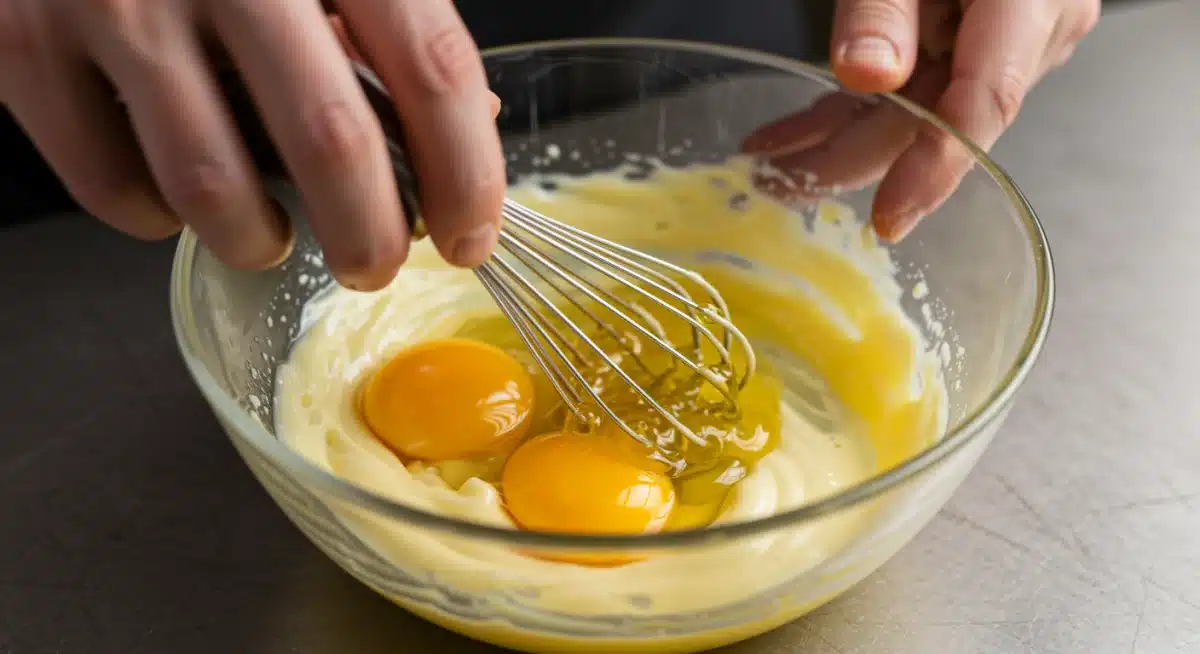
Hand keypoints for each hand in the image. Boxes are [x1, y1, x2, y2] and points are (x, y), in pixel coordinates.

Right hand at [0, 0, 504, 289]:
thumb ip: (386, 25)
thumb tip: (468, 129)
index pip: (431, 66)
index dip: (466, 172)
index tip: (470, 236)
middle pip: (333, 143)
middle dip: (371, 238)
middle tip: (374, 265)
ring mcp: (116, 3)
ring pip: (215, 189)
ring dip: (260, 240)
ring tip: (272, 233)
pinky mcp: (25, 46)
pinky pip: (114, 188)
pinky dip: (159, 219)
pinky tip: (178, 194)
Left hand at [742, 0, 1099, 241]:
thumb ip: (886, 4)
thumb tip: (867, 75)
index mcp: (1032, 1)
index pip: (985, 104)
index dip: (934, 168)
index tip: (888, 218)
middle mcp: (1030, 30)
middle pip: (935, 118)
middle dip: (849, 158)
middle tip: (777, 184)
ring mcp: (1001, 40)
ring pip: (914, 111)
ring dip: (837, 137)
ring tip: (770, 164)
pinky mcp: (972, 40)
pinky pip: (911, 87)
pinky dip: (849, 108)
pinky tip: (796, 134)